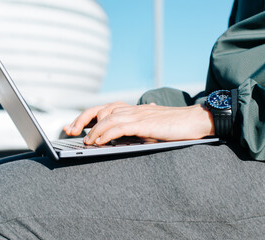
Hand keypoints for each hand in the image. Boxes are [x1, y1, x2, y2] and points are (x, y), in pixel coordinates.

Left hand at [63, 102, 214, 144]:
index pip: (103, 109)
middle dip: (82, 120)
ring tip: (85, 141)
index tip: (73, 127)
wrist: (195, 120)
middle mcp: (132, 109)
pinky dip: (106, 133)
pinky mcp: (144, 123)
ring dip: (93, 130)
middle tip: (70, 130)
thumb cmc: (173, 125)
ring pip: (107, 118)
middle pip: (100, 110)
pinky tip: (99, 141)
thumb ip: (135, 128)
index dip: (86, 117)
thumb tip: (122, 136)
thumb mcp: (149, 126)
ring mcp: (138, 114)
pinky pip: (120, 126)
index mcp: (131, 109)